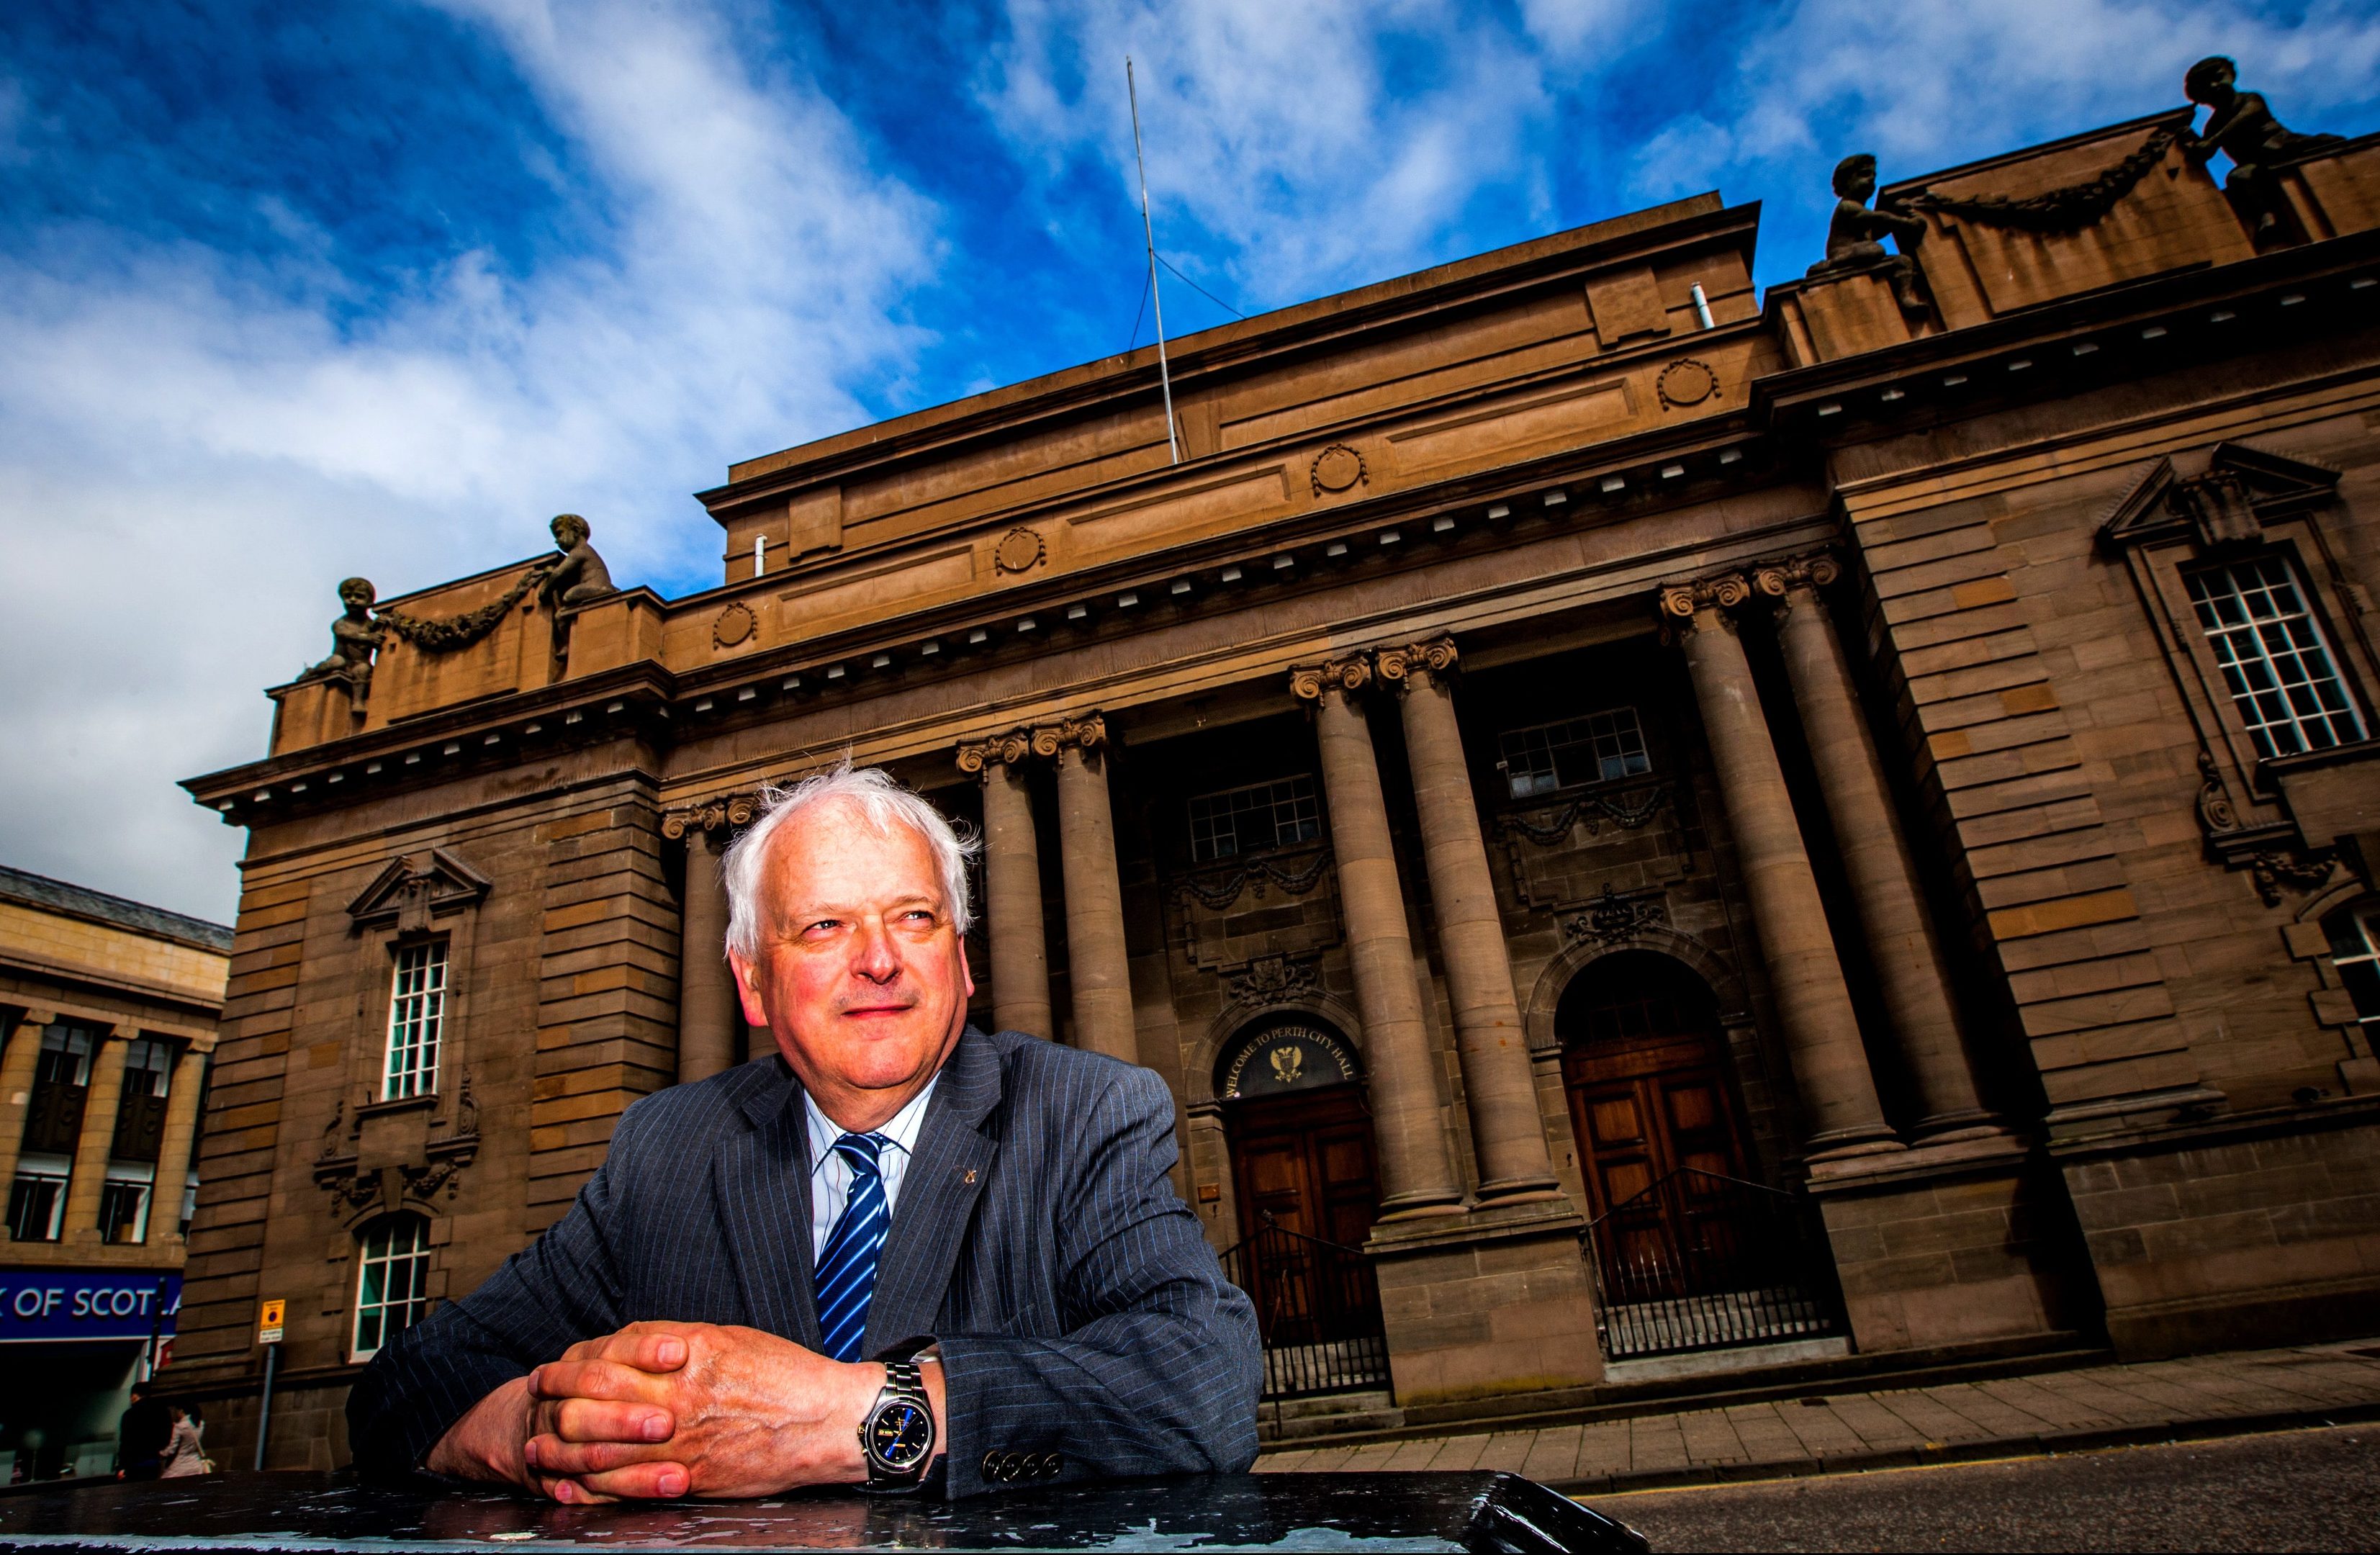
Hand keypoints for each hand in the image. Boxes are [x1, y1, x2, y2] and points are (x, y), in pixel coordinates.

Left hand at [522, 1322, 895, 1500]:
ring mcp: (682, 1443)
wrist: (827, 1422)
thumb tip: (634, 1346)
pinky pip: (631, 1487)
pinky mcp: (691, 1479)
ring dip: (564, 1452)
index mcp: (687, 1356)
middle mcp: (678, 1398)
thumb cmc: (785, 1375)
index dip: (571, 1364)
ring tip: (538, 1449)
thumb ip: (676, 1343)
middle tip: (533, 1401)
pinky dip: (596, 1489)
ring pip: (604, 1450)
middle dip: (555, 1403)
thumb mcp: (729, 1339)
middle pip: (596, 1402)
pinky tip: (576, 1487)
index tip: (551, 1368)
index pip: (610, 1357)